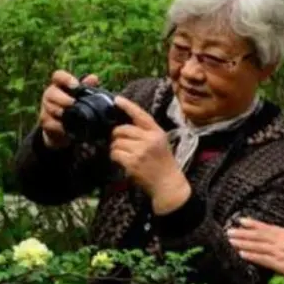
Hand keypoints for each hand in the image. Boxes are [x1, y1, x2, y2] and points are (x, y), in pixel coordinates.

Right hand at [38, 71, 98, 147]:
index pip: (58, 76)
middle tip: (74, 103)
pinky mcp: (46, 122)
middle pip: (51, 93)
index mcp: (59, 84)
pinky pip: (51, 123)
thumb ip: (87, 86)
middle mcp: (50, 94)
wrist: (65, 127)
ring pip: (50, 108)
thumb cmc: (75, 105)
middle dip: (63, 99)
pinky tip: (68, 127)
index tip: (75, 86)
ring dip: (62, 112)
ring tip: (73, 115)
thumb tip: (93, 78)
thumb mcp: (82, 95)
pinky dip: (60, 126)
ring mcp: (46, 108)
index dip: (66, 79)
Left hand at [109, 96, 190, 214]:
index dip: (127, 106)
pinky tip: (123, 162)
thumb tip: (124, 125)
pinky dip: (115, 157)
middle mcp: (150, 139)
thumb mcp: (161, 142)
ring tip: (125, 155)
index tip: (117, 100)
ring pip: (117, 142)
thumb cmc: (163, 163)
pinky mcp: (133, 162)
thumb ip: (146, 132)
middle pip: (122, 129)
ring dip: (116, 149)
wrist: (168, 184)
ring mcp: (141, 151)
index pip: (141, 115)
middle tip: (120, 143)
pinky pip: (115, 154)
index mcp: (157, 132)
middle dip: (117, 136)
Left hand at [227, 218, 283, 282]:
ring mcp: (280, 252)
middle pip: (259, 236)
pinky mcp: (280, 264)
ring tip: (231, 241)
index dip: (252, 224)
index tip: (241, 221)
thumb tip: (269, 235)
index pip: (266, 227)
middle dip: (243, 233)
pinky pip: (263, 259)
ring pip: (258, 247)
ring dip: (243, 244)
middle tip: (229, 231)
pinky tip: (242, 254)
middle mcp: (282, 241)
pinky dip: (252, 256)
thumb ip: (283, 236)